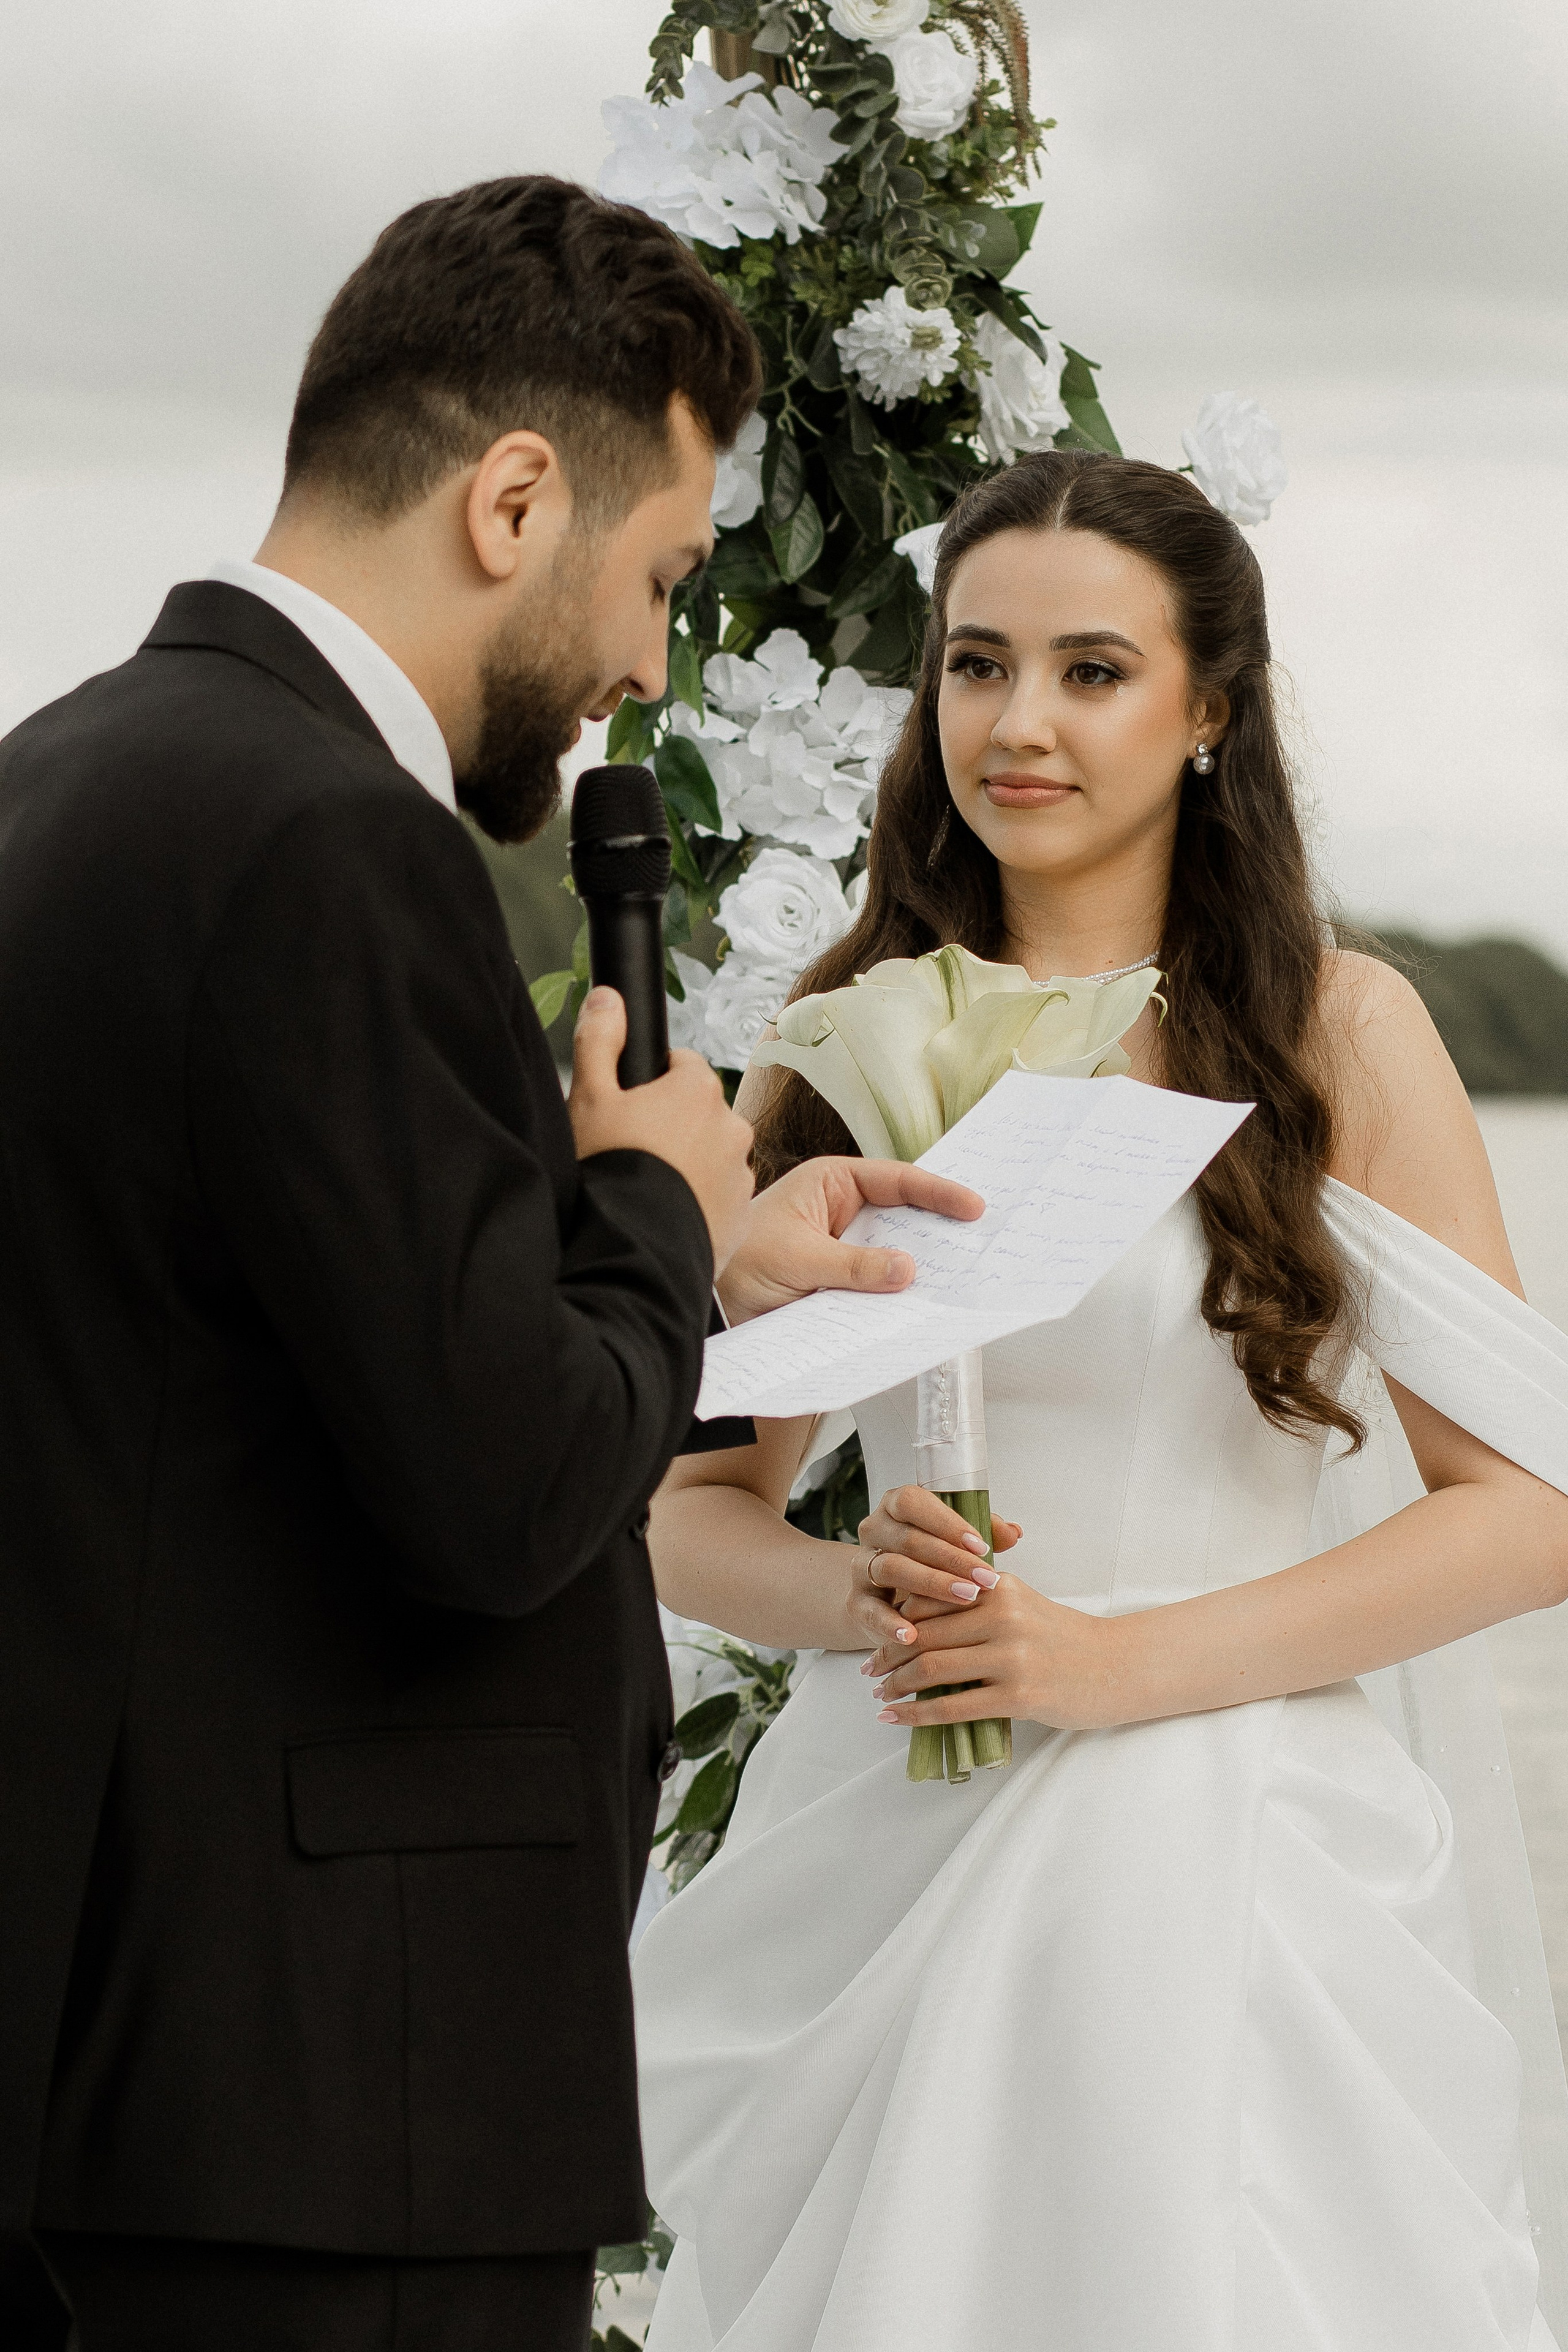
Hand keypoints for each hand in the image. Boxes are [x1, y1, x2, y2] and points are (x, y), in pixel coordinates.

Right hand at [568, 988, 753, 1271]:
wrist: (632, 1248)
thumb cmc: (609, 1170)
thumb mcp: (589, 1097)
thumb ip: (600, 1040)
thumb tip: (608, 998)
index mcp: (697, 1089)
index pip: (682, 1067)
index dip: (651, 1085)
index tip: (629, 1109)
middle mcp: (731, 1126)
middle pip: (699, 1112)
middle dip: (672, 1126)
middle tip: (634, 1153)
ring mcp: (740, 1172)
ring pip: (712, 1155)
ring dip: (690, 1164)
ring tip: (650, 1189)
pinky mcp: (742, 1214)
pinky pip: (721, 1197)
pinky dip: (701, 1201)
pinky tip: (667, 1214)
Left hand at [715, 1158, 984, 1324]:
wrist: (708, 1305)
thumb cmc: (738, 1262)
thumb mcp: (798, 1259)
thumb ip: (853, 1265)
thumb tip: (906, 1269)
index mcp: (831, 1184)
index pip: (896, 1180)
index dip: (937, 1193)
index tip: (971, 1206)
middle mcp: (843, 1210)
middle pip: (905, 1215)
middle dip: (939, 1229)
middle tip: (981, 1242)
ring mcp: (847, 1245)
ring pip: (896, 1252)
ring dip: (922, 1265)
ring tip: (961, 1276)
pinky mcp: (845, 1280)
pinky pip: (880, 1283)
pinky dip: (899, 1293)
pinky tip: (921, 1304)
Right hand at [843, 1485, 1022, 1651]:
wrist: (888, 1599)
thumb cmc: (930, 1563)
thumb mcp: (955, 1544)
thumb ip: (984, 1534)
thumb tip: (1015, 1532)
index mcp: (896, 1507)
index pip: (913, 1502)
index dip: (946, 1522)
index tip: (980, 1546)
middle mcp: (875, 1531)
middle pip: (908, 1538)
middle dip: (951, 1559)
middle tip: (986, 1579)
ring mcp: (863, 1567)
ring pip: (890, 1568)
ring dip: (931, 1584)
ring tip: (964, 1598)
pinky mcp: (857, 1602)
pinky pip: (870, 1611)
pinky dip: (890, 1623)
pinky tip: (912, 1635)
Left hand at [863, 1572, 1133, 1733]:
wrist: (1117, 1667)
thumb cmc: (1065, 1638)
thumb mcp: (1021, 1604)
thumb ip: (978, 1604)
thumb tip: (917, 1620)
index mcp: (999, 1588)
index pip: (930, 1598)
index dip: (896, 1619)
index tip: (878, 1634)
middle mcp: (1003, 1616)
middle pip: (925, 1634)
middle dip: (889, 1654)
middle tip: (868, 1669)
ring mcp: (1012, 1656)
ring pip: (933, 1668)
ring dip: (897, 1683)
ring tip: (880, 1694)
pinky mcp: (1020, 1696)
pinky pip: (953, 1706)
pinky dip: (916, 1714)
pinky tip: (896, 1718)